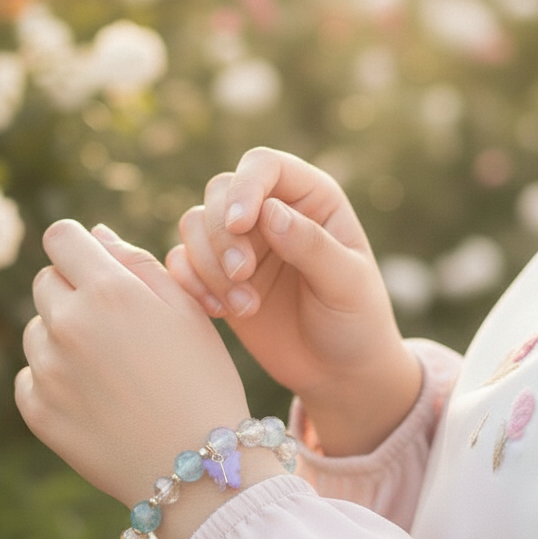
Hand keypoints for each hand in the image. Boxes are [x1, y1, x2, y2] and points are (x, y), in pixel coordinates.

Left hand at [16, 220, 268, 538]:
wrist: (199, 471)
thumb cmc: (203, 382)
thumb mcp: (187, 312)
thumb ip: (137, 263)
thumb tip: (94, 234)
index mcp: (108, 291)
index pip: (60, 237)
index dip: (78, 248)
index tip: (95, 266)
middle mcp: (68, 325)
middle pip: (45, 282)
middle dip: (73, 292)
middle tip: (116, 327)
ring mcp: (47, 371)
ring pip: (36, 330)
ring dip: (62, 337)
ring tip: (111, 370)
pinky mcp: (37, 411)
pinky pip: (29, 375)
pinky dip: (53, 380)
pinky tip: (95, 398)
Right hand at [166, 147, 420, 455]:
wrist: (338, 373)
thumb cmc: (356, 322)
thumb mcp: (347, 284)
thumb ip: (311, 245)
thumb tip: (270, 212)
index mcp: (310, 198)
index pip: (263, 166)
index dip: (245, 187)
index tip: (241, 225)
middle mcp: (270, 211)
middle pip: (220, 192)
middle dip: (222, 235)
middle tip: (242, 275)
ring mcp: (240, 244)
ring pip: (194, 225)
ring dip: (208, 264)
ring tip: (244, 306)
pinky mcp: (215, 276)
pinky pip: (181, 262)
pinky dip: (190, 283)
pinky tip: (218, 311)